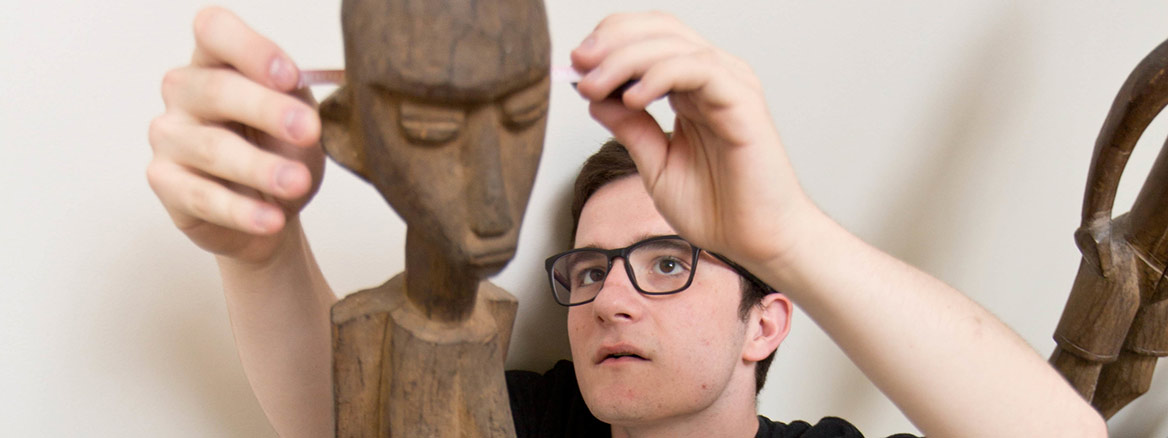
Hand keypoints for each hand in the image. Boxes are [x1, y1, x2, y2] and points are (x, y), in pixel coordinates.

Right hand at [148, 7, 323, 264]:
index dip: (249, 48)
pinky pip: (201, 196)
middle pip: (216, 89)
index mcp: (217, 60)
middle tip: (308, 130)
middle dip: (266, 109)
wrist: (271, 211)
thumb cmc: (281, 151)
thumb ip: (295, 96)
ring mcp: (169, 136)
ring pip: (211, 147)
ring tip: (297, 182)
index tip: (289, 76)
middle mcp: (184, 91)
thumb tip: (295, 85)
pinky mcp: (164, 182)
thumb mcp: (299, 115)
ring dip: (259, 166)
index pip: (214, 30)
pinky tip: (271, 219)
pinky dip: (241, 211)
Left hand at [571, 12, 814, 267]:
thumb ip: (630, 129)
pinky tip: (633, 97)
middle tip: (579, 65)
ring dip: (625, 58)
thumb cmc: (719, 209)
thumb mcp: (656, 166)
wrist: (755, 242)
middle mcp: (713, 79)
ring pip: (674, 44)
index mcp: (691, 89)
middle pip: (659, 29)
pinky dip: (660, 75)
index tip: (576, 66)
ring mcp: (730, 85)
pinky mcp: (743, 101)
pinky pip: (699, 68)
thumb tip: (595, 98)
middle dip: (611, 41)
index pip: (650, 39)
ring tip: (595, 84)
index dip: (610, 42)